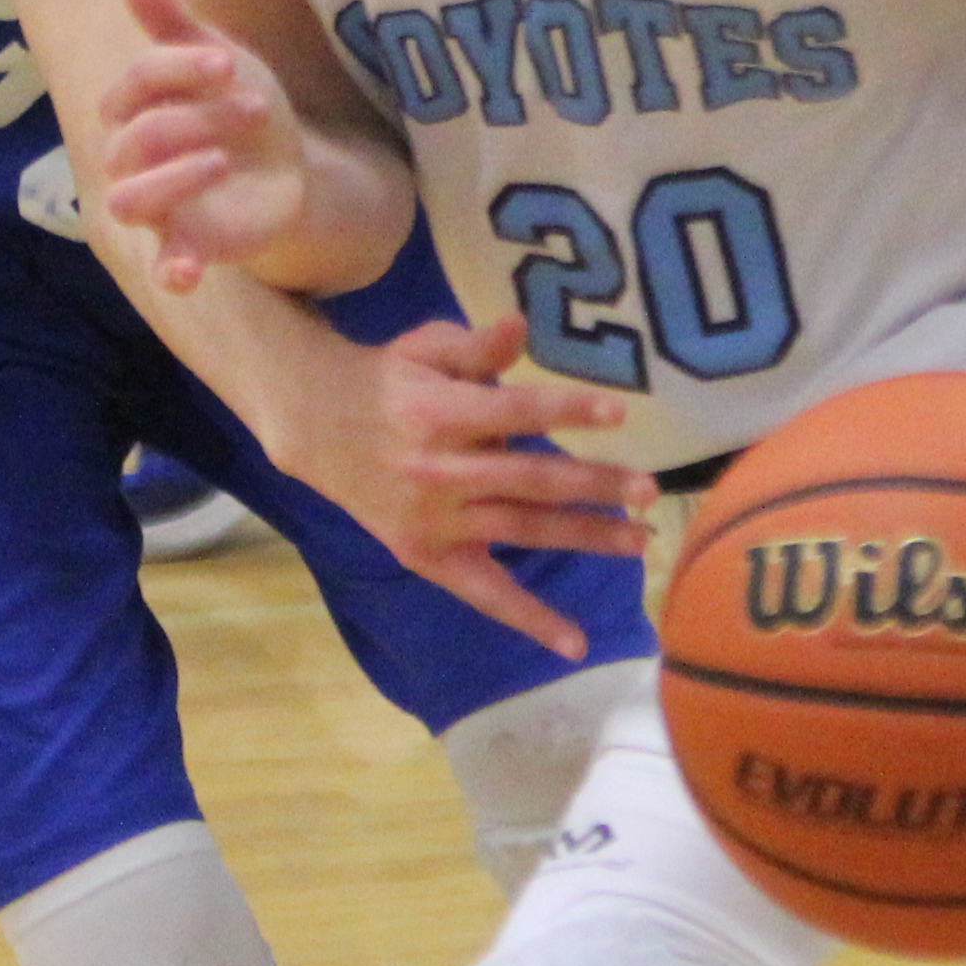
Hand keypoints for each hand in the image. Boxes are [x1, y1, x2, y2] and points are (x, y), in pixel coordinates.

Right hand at [91, 0, 311, 287]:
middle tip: (256, 108)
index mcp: (134, 109)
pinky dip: (170, 270)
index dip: (177, 70)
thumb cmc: (237, 104)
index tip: (231, 64)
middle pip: (136, 140)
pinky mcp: (185, 247)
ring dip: (172, 179)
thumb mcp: (216, 58)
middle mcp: (131, 159)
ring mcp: (156, 207)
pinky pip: (163, 265)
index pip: (134, 86)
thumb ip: (170, 20)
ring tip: (223, 161)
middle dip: (195, 119)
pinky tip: (185, 272)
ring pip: (128, 201)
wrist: (287, 167)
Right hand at [286, 312, 654, 658]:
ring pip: (521, 530)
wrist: (317, 426)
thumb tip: (521, 324)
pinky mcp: (427, 555)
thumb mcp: (425, 349)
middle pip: (530, 480)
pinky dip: (529, 618)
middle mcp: (439, 472)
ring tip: (639, 539)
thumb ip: (476, 347)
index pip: (514, 412)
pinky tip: (574, 642)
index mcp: (439, 414)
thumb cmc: (389, 381)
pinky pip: (485, 593)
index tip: (620, 412)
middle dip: (593, 485)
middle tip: (648, 492)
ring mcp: (435, 520)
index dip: (566, 411)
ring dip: (584, 536)